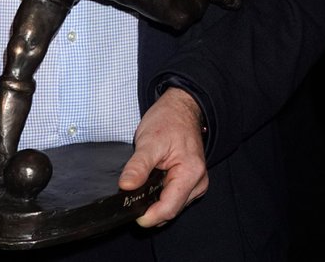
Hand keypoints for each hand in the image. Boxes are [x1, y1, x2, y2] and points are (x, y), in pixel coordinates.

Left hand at [119, 87, 208, 227]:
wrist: (181, 109)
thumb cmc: (169, 121)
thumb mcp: (149, 141)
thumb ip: (138, 166)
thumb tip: (126, 186)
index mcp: (191, 173)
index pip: (168, 209)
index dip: (148, 216)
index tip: (130, 212)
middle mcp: (198, 182)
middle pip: (170, 211)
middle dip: (149, 209)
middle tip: (131, 194)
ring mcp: (196, 184)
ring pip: (171, 207)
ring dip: (154, 202)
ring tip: (143, 184)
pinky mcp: (191, 184)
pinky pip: (173, 199)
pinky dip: (159, 196)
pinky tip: (151, 184)